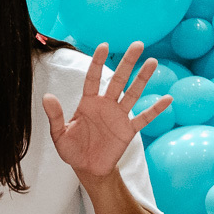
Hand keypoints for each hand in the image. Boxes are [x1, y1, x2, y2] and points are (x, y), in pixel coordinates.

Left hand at [44, 42, 172, 178]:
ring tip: (153, 61)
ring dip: (142, 78)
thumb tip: (46, 96)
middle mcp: (105, 105)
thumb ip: (55, 116)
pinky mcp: (128, 130)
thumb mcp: (59, 134)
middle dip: (128, 63)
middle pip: (118, 80)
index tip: (104, 46)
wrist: (87, 168)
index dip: (98, 62)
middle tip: (138, 44)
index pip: (93, 78)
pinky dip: (155, 109)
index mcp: (88, 103)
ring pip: (132, 93)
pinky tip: (167, 98)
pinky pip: (144, 118)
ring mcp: (118, 116)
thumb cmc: (72, 149)